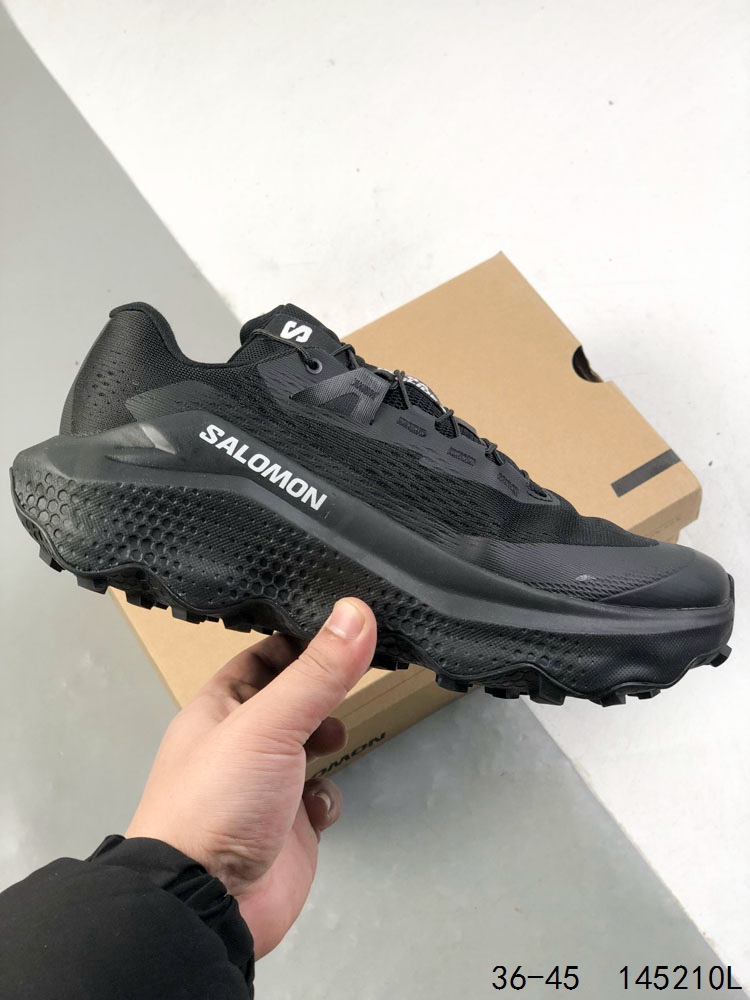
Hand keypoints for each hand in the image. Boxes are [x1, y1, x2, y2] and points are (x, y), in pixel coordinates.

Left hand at [125, 598, 376, 957]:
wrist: (205, 905)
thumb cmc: (218, 801)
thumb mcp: (269, 723)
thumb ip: (317, 672)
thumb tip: (356, 613)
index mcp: (219, 708)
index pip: (263, 657)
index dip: (300, 640)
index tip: (344, 624)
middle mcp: (241, 743)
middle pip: (291, 700)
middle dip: (322, 691)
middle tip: (355, 676)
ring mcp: (265, 787)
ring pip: (308, 747)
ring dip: (328, 739)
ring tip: (335, 737)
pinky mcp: (288, 829)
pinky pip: (318, 798)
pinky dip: (327, 796)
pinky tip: (320, 803)